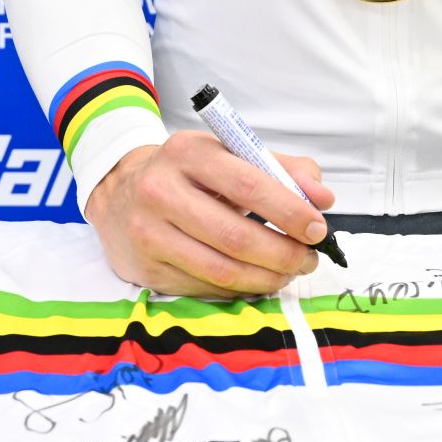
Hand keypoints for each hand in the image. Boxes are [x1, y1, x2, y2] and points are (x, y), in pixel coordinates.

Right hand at [83, 131, 336, 298]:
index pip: (249, 185)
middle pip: (236, 236)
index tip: (317, 229)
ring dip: (266, 278)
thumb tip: (323, 198)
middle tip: (308, 259)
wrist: (119, 191)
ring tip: (288, 273)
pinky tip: (255, 280)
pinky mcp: (145, 268)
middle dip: (283, 253)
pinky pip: (204, 286)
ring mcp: (148, 232)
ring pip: (220, 269)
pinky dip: (238, 289)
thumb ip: (282, 169)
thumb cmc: (188, 173)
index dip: (289, 212)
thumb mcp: (230, 155)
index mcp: (189, 152)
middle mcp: (161, 190)